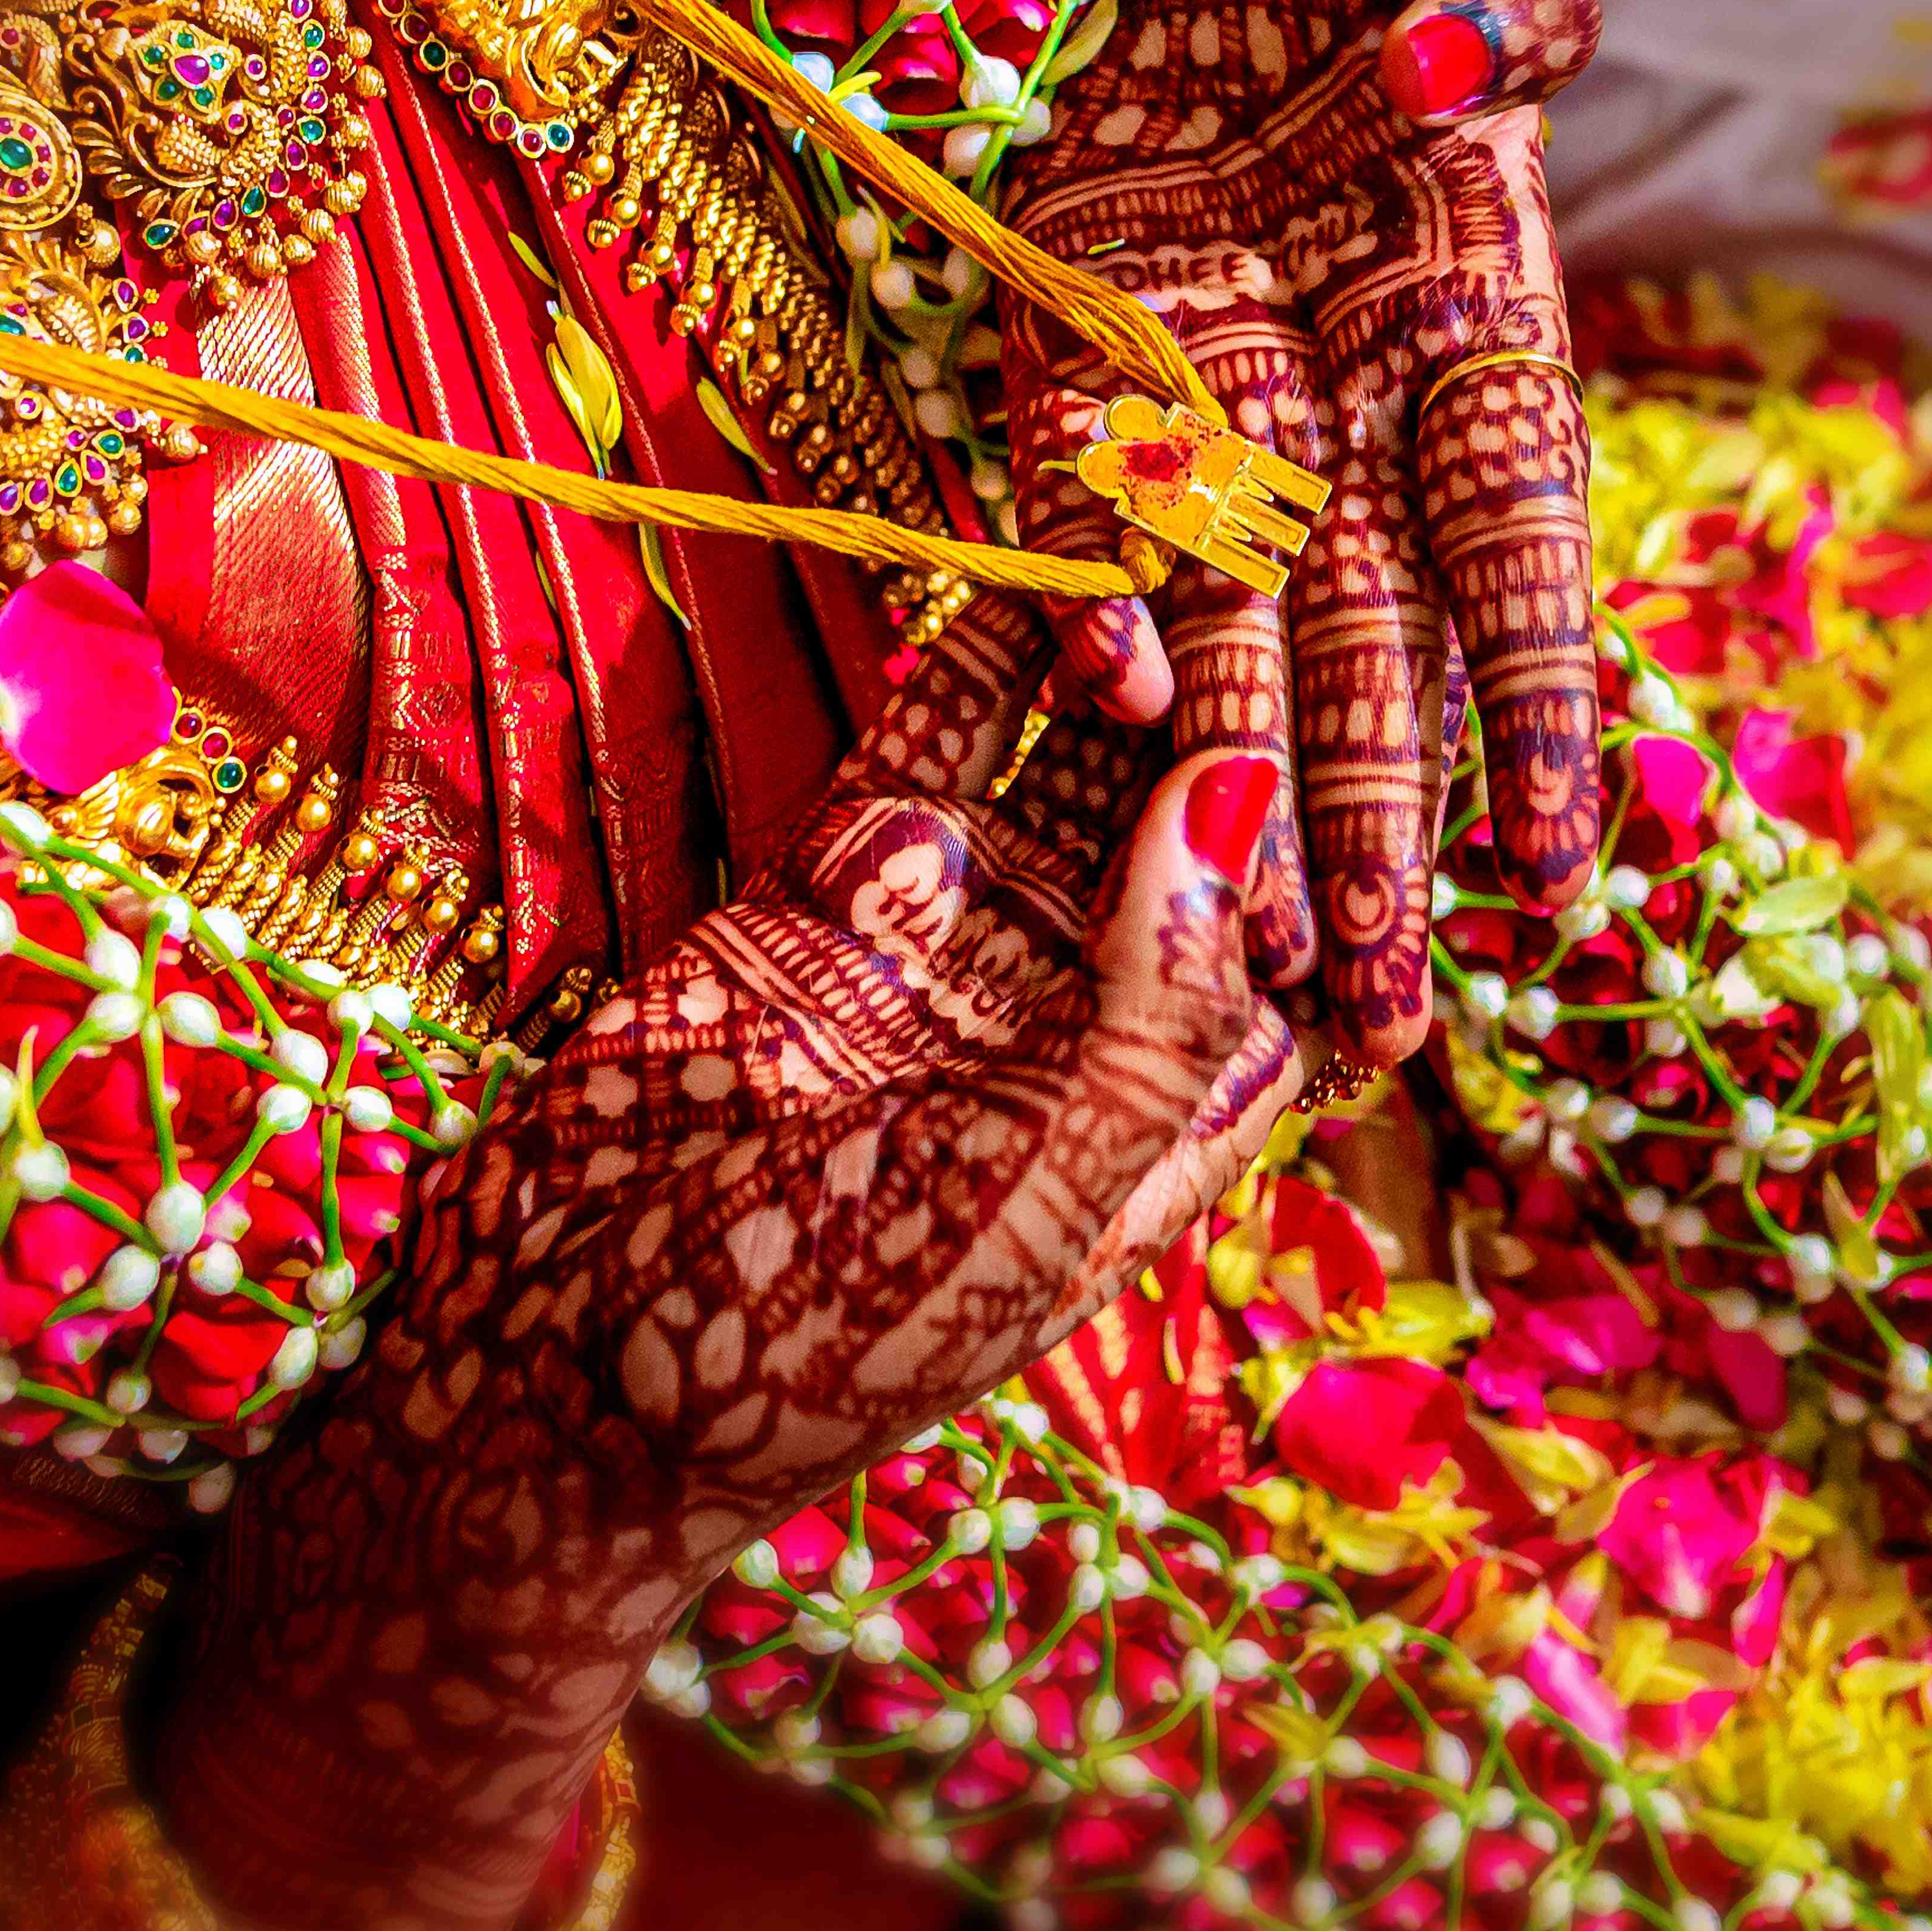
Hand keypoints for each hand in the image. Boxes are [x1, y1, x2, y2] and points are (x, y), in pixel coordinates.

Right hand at [150, 591, 1298, 1930]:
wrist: (565, 1367)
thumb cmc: (830, 1339)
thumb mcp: (1040, 1194)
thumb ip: (1154, 999)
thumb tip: (1244, 791)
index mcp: (1162, 1125)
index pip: (1299, 958)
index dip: (1338, 844)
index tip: (1366, 716)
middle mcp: (1078, 1021)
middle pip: (1191, 839)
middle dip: (1225, 721)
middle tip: (1249, 593)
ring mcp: (956, 945)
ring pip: (1069, 772)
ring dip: (1116, 673)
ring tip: (1149, 563)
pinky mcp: (834, 889)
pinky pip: (929, 751)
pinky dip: (979, 661)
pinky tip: (1036, 570)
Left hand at [999, 0, 1603, 1065]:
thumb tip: (1482, 68)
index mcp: (1469, 327)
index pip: (1514, 543)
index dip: (1537, 697)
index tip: (1556, 858)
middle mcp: (1343, 412)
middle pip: (1372, 646)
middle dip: (1374, 827)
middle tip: (1379, 1009)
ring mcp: (1200, 414)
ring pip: (1233, 633)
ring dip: (1243, 789)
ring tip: (1248, 957)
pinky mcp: (1064, 382)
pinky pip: (1076, 521)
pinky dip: (1088, 606)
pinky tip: (1111, 708)